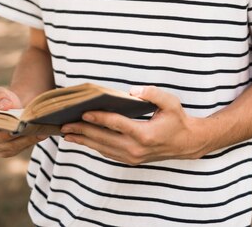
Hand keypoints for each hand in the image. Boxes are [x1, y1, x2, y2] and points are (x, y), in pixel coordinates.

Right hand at [0, 86, 49, 157]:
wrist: (21, 105)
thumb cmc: (7, 99)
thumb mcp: (2, 93)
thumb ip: (0, 97)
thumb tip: (5, 107)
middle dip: (3, 134)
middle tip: (16, 128)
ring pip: (5, 147)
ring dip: (20, 139)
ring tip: (33, 130)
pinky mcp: (11, 149)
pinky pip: (18, 148)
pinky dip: (29, 141)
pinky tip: (40, 133)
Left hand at [61, 86, 209, 164]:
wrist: (188, 143)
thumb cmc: (178, 119)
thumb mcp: (170, 102)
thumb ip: (152, 93)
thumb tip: (132, 91)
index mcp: (144, 134)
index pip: (116, 124)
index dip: (98, 118)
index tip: (83, 113)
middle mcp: (136, 149)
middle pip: (103, 139)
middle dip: (83, 131)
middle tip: (64, 124)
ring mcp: (133, 157)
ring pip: (103, 148)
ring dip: (84, 140)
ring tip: (67, 133)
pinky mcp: (131, 160)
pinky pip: (108, 152)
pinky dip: (94, 145)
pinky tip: (84, 139)